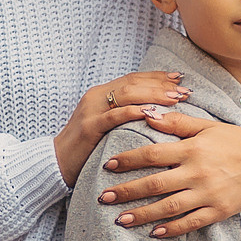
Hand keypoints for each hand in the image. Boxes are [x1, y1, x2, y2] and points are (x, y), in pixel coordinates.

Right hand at [54, 71, 188, 184]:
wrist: (56, 163)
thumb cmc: (86, 148)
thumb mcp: (105, 126)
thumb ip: (123, 116)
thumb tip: (154, 113)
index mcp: (100, 94)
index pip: (133, 79)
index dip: (157, 77)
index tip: (179, 78)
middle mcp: (95, 97)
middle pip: (133, 82)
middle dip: (160, 84)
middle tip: (184, 89)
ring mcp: (91, 110)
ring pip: (126, 94)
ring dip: (153, 95)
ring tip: (175, 98)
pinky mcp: (89, 126)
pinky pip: (114, 116)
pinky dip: (134, 112)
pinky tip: (152, 113)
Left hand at [99, 114, 240, 236]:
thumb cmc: (235, 141)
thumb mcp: (207, 126)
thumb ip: (177, 122)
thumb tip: (146, 113)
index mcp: (193, 149)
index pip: (153, 154)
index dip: (129, 160)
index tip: (109, 165)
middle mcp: (198, 173)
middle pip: (155, 184)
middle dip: (127, 192)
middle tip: (104, 197)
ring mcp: (209, 194)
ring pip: (169, 207)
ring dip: (142, 215)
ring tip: (120, 220)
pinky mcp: (219, 211)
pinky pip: (191, 223)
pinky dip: (172, 229)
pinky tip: (154, 233)